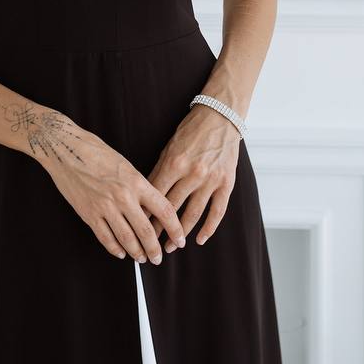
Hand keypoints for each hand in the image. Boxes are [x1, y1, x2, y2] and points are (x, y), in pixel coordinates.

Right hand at [34, 117, 187, 263]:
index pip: (164, 210)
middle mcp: (124, 196)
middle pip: (146, 231)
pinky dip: (115, 249)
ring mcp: (105, 207)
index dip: (175, 229)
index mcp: (136, 181)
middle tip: (158, 258)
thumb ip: (137, 186)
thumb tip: (148, 207)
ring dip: (137, 253)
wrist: (65, 149)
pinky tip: (121, 252)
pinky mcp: (89, 214)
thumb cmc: (95, 151)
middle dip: (155, 249)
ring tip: (142, 259)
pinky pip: (106, 238)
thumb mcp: (124, 164)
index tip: (180, 239)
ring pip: (127, 239)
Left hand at [145, 105, 240, 249]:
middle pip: (172, 208)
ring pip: (193, 214)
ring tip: (171, 246)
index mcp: (175, 163)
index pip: (155, 195)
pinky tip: (199, 239)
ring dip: (181, 233)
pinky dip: (209, 228)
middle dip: (159, 228)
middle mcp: (193, 173)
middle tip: (149, 244)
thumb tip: (146, 195)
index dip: (145, 212)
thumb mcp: (170, 147)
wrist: (220, 117)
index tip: (136, 226)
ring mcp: (211, 180)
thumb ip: (160, 171)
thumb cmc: (191, 131)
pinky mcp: (226, 183)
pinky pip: (217, 211)